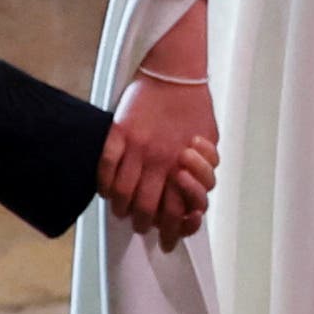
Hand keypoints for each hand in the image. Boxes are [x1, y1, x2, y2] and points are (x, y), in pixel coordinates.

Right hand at [101, 110, 213, 248]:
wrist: (176, 73)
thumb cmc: (195, 108)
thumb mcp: (211, 142)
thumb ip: (204, 170)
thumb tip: (196, 195)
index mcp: (186, 166)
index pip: (178, 210)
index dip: (172, 231)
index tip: (167, 240)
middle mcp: (162, 161)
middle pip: (148, 208)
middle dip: (145, 225)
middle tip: (142, 228)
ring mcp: (139, 148)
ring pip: (124, 192)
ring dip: (122, 209)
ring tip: (123, 213)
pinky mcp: (120, 132)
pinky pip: (106, 165)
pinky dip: (103, 184)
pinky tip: (105, 192)